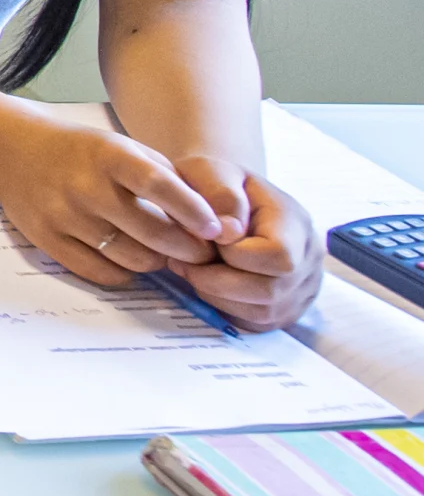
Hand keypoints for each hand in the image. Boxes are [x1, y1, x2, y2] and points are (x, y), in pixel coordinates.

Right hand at [0, 107, 225, 288]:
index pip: (160, 186)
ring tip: (163, 255)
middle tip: (201, 253)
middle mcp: (85, 186)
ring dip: (157, 262)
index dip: (193, 211)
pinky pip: (99, 272)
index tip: (216, 230)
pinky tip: (131, 262)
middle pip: (151, 232)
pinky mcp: (46, 239)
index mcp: (109, 156)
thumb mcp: (125, 147)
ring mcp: (63, 216)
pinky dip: (124, 273)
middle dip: (187, 249)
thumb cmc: (82, 150)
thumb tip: (210, 222)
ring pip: (130, 258)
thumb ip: (166, 177)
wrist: (13, 149)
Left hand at [176, 173, 326, 328]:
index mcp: (297, 222)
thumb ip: (220, 194)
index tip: (206, 240)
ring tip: (193, 270)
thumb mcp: (210, 171)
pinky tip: (209, 283)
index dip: (235, 255)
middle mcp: (309, 258)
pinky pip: (256, 323)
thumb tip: (228, 232)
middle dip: (219, 281)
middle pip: (271, 291)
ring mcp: (301, 287)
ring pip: (263, 313)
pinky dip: (225, 308)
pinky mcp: (284, 307)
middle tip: (185, 263)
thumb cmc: (215, 185)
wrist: (226, 198)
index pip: (279, 256)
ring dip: (217, 296)